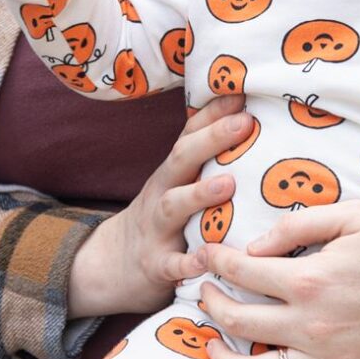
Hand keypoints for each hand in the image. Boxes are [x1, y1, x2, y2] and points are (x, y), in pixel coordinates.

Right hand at [67, 95, 252, 317]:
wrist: (113, 265)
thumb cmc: (163, 218)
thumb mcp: (176, 184)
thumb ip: (204, 157)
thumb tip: (246, 117)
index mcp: (172, 173)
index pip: (190, 135)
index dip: (214, 113)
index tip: (242, 93)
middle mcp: (162, 193)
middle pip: (181, 160)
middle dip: (212, 139)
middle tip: (244, 123)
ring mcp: (157, 228)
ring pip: (172, 207)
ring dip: (199, 194)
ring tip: (228, 184)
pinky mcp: (156, 265)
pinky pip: (171, 264)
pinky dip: (188, 263)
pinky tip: (207, 261)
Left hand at [194, 205, 359, 358]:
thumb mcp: (354, 215)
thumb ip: (298, 225)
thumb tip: (253, 247)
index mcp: (311, 279)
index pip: (241, 272)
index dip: (216, 261)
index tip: (208, 256)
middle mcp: (314, 327)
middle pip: (237, 321)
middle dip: (211, 303)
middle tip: (205, 292)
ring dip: (221, 358)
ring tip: (212, 344)